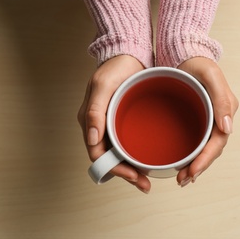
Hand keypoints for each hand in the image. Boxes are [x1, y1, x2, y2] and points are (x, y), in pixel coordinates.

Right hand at [77, 55, 151, 193]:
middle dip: (126, 175)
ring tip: (149, 179)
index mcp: (90, 122)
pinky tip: (149, 161)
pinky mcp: (124, 122)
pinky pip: (128, 144)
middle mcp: (100, 128)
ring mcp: (112, 126)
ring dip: (132, 169)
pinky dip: (136, 156)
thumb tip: (91, 138)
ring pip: (120, 155)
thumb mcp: (103, 86)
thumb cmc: (114, 68)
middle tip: (145, 184)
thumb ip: (95, 111)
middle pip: (110, 160)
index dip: (115, 170)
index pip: (98, 155)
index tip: (133, 176)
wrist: (129, 55)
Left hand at [176, 57, 238, 186]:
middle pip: (211, 150)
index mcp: (225, 112)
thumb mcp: (211, 76)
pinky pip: (196, 141)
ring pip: (204, 149)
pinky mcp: (197, 120)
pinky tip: (181, 163)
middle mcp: (218, 119)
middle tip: (182, 180)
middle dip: (198, 167)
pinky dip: (190, 155)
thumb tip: (227, 128)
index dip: (206, 159)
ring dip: (194, 165)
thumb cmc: (199, 64)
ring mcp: (208, 121)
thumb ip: (221, 99)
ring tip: (181, 178)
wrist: (186, 56)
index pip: (218, 142)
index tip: (192, 172)